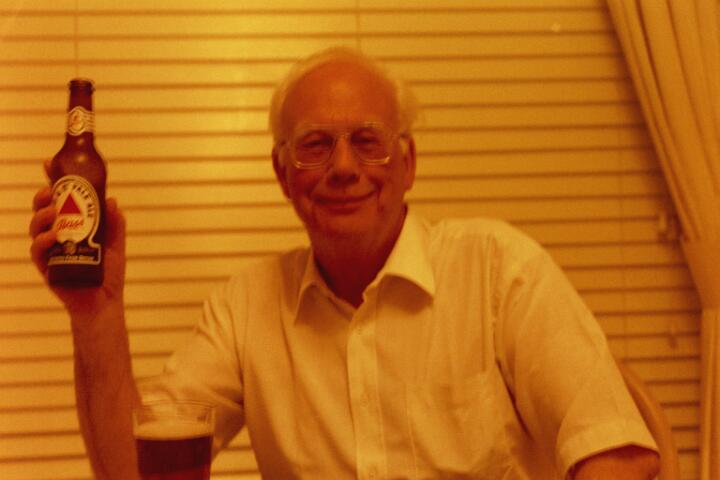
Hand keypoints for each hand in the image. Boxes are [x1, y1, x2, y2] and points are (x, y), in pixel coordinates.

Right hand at [29, 164, 126, 317]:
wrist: (104, 302)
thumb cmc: (108, 272)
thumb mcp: (116, 243)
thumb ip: (115, 223)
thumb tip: (112, 201)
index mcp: (72, 225)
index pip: (58, 199)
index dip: (52, 180)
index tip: (48, 163)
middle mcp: (57, 235)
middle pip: (41, 210)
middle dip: (42, 197)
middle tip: (50, 192)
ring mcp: (50, 250)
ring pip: (35, 227)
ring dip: (41, 216)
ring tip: (54, 213)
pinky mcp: (46, 267)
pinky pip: (37, 251)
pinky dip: (42, 241)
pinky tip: (51, 237)